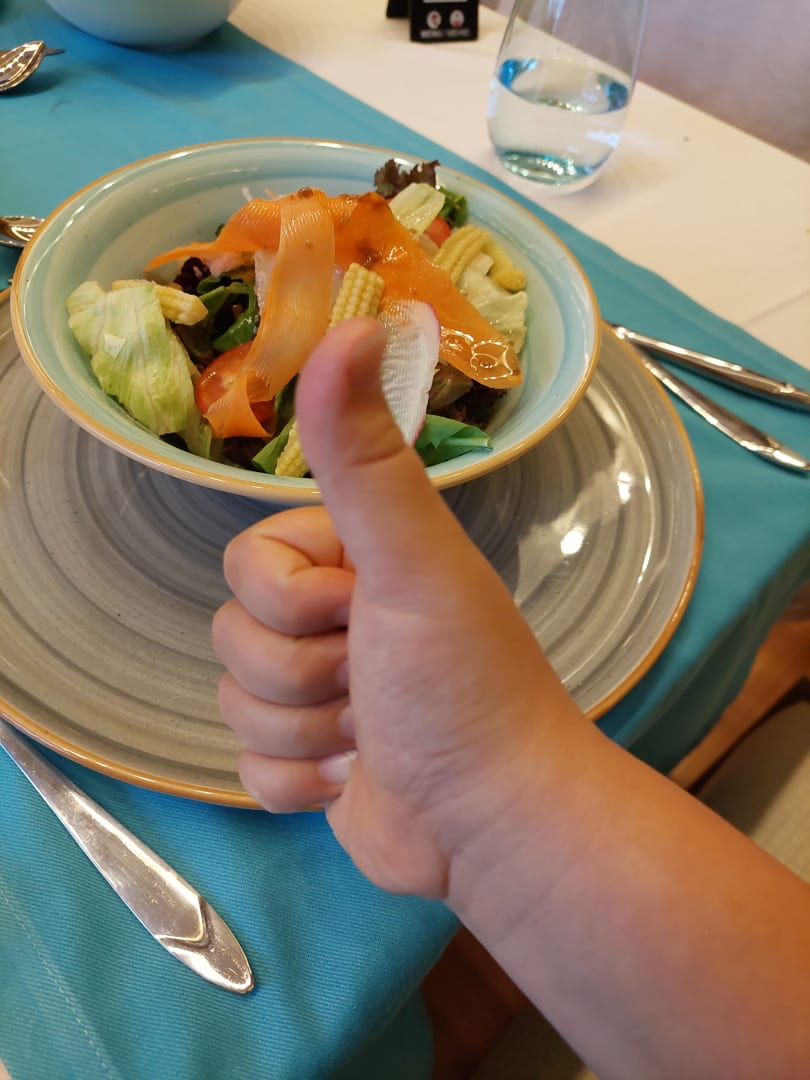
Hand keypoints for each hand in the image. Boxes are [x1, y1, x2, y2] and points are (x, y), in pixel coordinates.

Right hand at [213, 319, 582, 896]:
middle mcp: (332, 618)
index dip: (292, 597)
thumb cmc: (461, 683)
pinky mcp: (307, 763)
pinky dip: (301, 782)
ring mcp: (316, 694)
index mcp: (351, 561)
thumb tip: (353, 323)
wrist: (491, 824)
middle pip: (234, 633)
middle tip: (376, 684)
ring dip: (306, 730)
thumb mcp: (411, 561)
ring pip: (235, 701)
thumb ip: (365, 455)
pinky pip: (248, 766)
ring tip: (374, 736)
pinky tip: (357, 780)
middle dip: (302, 674)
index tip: (361, 614)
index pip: (247, 561)